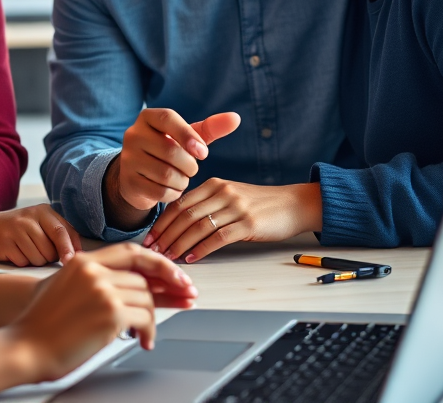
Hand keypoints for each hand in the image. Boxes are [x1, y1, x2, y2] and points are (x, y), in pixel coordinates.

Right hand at [0, 204, 81, 265]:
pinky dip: (23, 262)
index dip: (69, 249)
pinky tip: (16, 253)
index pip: (62, 231)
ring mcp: (16, 229)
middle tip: (41, 251)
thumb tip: (78, 255)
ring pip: (39, 258)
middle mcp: (30, 218)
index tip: (72, 263)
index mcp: (44, 211)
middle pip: (51, 249)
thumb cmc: (22, 230)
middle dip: (50, 257)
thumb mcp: (41, 224)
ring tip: (27, 250)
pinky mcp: (5, 243)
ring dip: (36, 261)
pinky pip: (24, 262)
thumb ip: (60, 234)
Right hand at [11, 243, 196, 380]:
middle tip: (187, 296)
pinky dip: (149, 331)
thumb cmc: (42, 324)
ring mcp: (102, 290)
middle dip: (169, 288)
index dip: (157, 262)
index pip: (131, 251)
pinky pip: (145, 318)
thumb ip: (97, 281)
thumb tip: (133, 287)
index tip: (175, 274)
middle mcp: (94, 270)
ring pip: (146, 297)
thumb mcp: (66, 288)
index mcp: (83, 260)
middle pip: (143, 276)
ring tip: (145, 333)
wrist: (25, 346)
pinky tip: (143, 340)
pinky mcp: (109, 313)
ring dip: (152, 318)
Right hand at [103, 110, 240, 226]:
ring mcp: (128, 159)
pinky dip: (173, 193)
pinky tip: (173, 189)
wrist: (140, 173)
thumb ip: (211, 128)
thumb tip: (236, 118)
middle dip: (189, 164)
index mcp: (148, 117)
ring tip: (183, 178)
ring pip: (165, 174)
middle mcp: (133, 134)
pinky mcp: (129, 181)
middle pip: (169, 150)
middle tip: (193, 168)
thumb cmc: (169, 149)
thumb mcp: (188, 137)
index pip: (167, 118)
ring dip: (182, 181)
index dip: (188, 135)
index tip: (204, 153)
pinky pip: (159, 191)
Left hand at [143, 180, 322, 261]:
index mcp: (213, 185)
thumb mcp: (230, 196)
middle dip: (165, 235)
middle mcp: (221, 192)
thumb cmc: (259, 204)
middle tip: (153, 251)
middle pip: (184, 215)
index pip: (179, 203)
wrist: (292, 204)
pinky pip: (218, 237)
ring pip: (198, 227)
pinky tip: (192, 259)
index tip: (150, 238)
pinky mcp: (247, 223)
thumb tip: (180, 224)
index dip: (161, 222)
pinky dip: (201, 249)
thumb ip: (208, 204)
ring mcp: (234, 207)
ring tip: (168, 258)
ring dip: (179, 244)